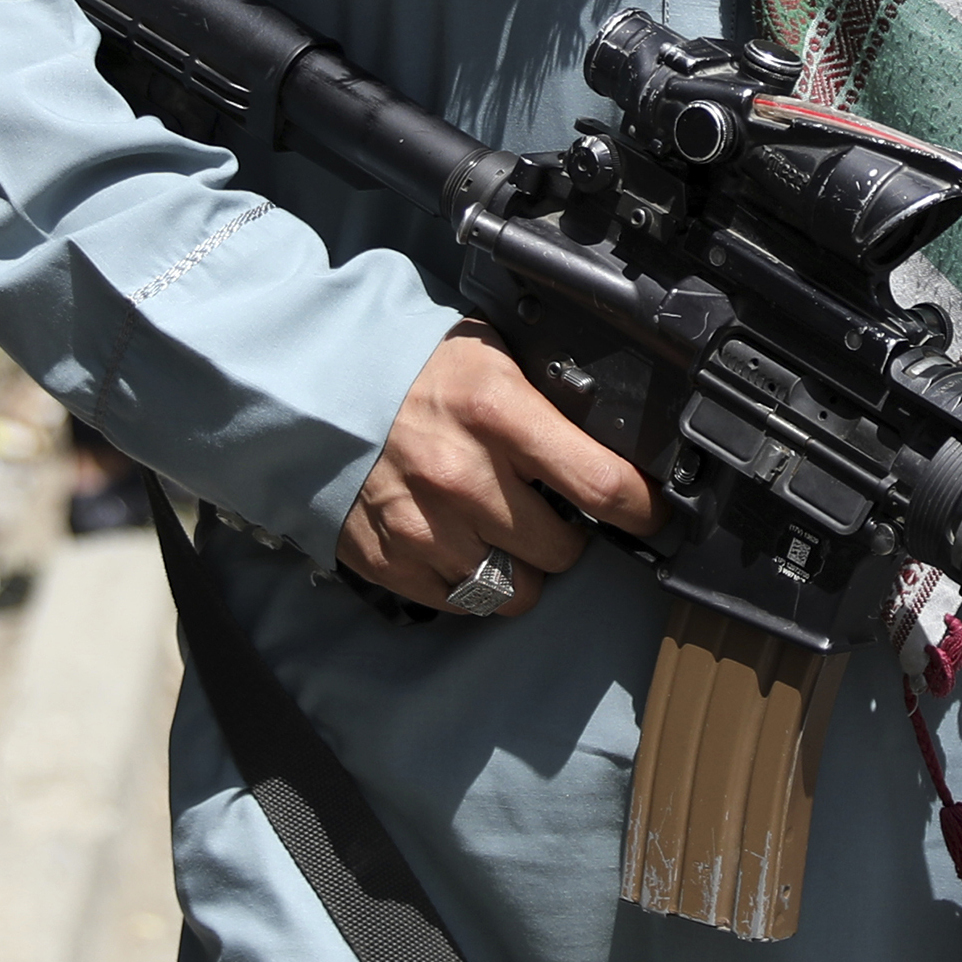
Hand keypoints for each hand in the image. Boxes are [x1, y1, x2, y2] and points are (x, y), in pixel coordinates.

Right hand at [340, 328, 663, 616]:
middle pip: (562, 551)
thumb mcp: (493, 359)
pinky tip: (464, 546)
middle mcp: (465, 478)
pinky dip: (473, 583)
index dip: (640, 509)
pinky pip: (463, 602)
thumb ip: (548, 401)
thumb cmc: (413, 370)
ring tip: (508, 535)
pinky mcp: (392, 561)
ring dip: (523, 569)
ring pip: (516, 591)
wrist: (312, 388)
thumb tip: (613, 442)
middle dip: (569, 536)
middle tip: (553, 512)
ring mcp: (426, 527)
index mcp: (499, 415)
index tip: (649, 514)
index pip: (601, 484)